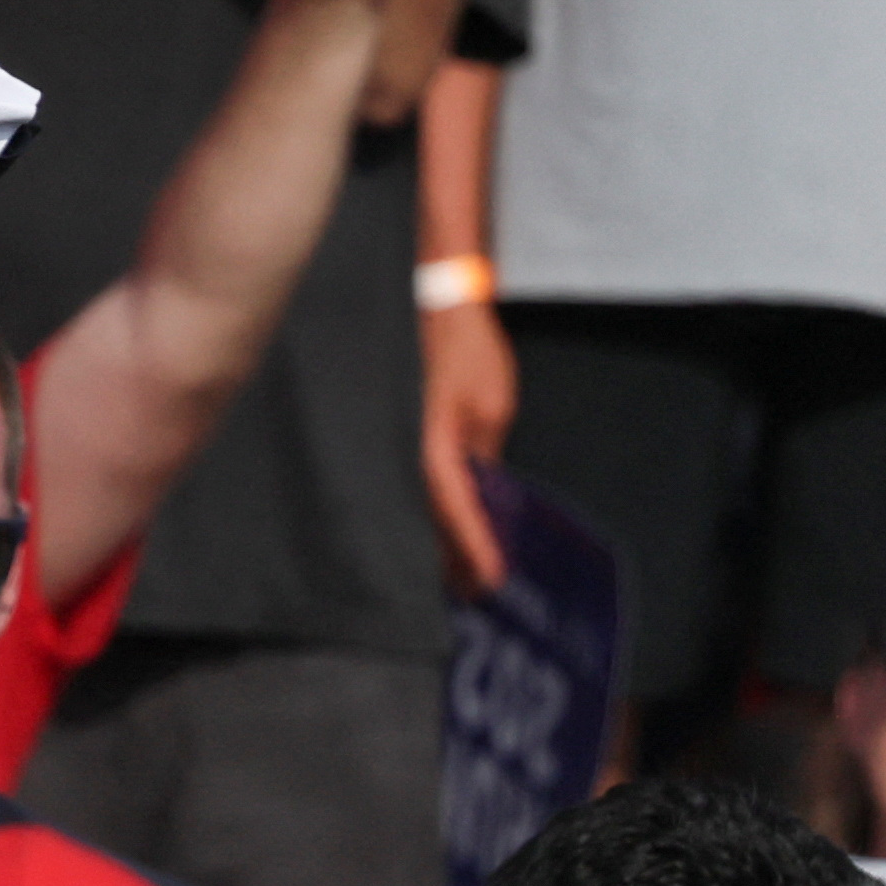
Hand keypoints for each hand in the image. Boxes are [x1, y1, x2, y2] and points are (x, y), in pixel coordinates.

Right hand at [421, 306, 515, 602]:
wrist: (432, 297)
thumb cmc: (463, 346)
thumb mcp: (491, 406)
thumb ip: (484, 457)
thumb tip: (483, 494)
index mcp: (428, 447)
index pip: (454, 513)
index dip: (473, 549)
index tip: (491, 580)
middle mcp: (402, 450)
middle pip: (425, 519)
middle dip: (449, 556)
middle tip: (475, 588)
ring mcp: (394, 441)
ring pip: (414, 502)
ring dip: (437, 532)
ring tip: (461, 566)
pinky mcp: (396, 430)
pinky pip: (411, 477)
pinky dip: (429, 502)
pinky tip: (445, 516)